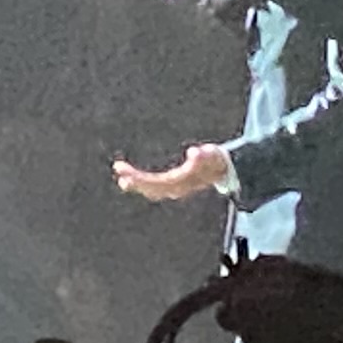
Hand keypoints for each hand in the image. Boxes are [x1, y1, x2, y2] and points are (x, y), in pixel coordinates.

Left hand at [114, 144, 231, 203]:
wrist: (225, 170)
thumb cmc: (216, 160)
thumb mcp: (213, 154)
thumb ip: (204, 155)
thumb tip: (193, 153)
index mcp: (181, 182)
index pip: (156, 183)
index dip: (140, 179)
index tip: (125, 172)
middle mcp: (176, 189)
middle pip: (151, 188)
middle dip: (134, 180)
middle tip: (118, 169)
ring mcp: (175, 188)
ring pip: (151, 189)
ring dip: (136, 183)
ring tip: (121, 176)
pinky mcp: (173, 185)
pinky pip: (154, 187)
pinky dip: (142, 183)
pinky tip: (131, 178)